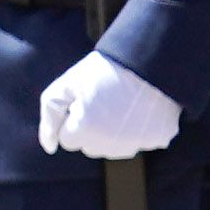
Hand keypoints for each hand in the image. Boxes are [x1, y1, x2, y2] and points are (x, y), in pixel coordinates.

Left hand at [39, 52, 181, 157]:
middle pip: (91, 148)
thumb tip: (49, 148)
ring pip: (114, 148)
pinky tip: (138, 111)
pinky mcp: (159, 139)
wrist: (146, 60)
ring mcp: (137, 144)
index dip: (73, 120)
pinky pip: (140, 143)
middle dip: (91, 130)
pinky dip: (137, 131)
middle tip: (102, 103)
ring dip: (112, 134)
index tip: (84, 102)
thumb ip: (50, 117)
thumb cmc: (102, 72)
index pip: (68, 140)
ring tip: (119, 106)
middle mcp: (111, 144)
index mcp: (85, 131)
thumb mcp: (65, 86)